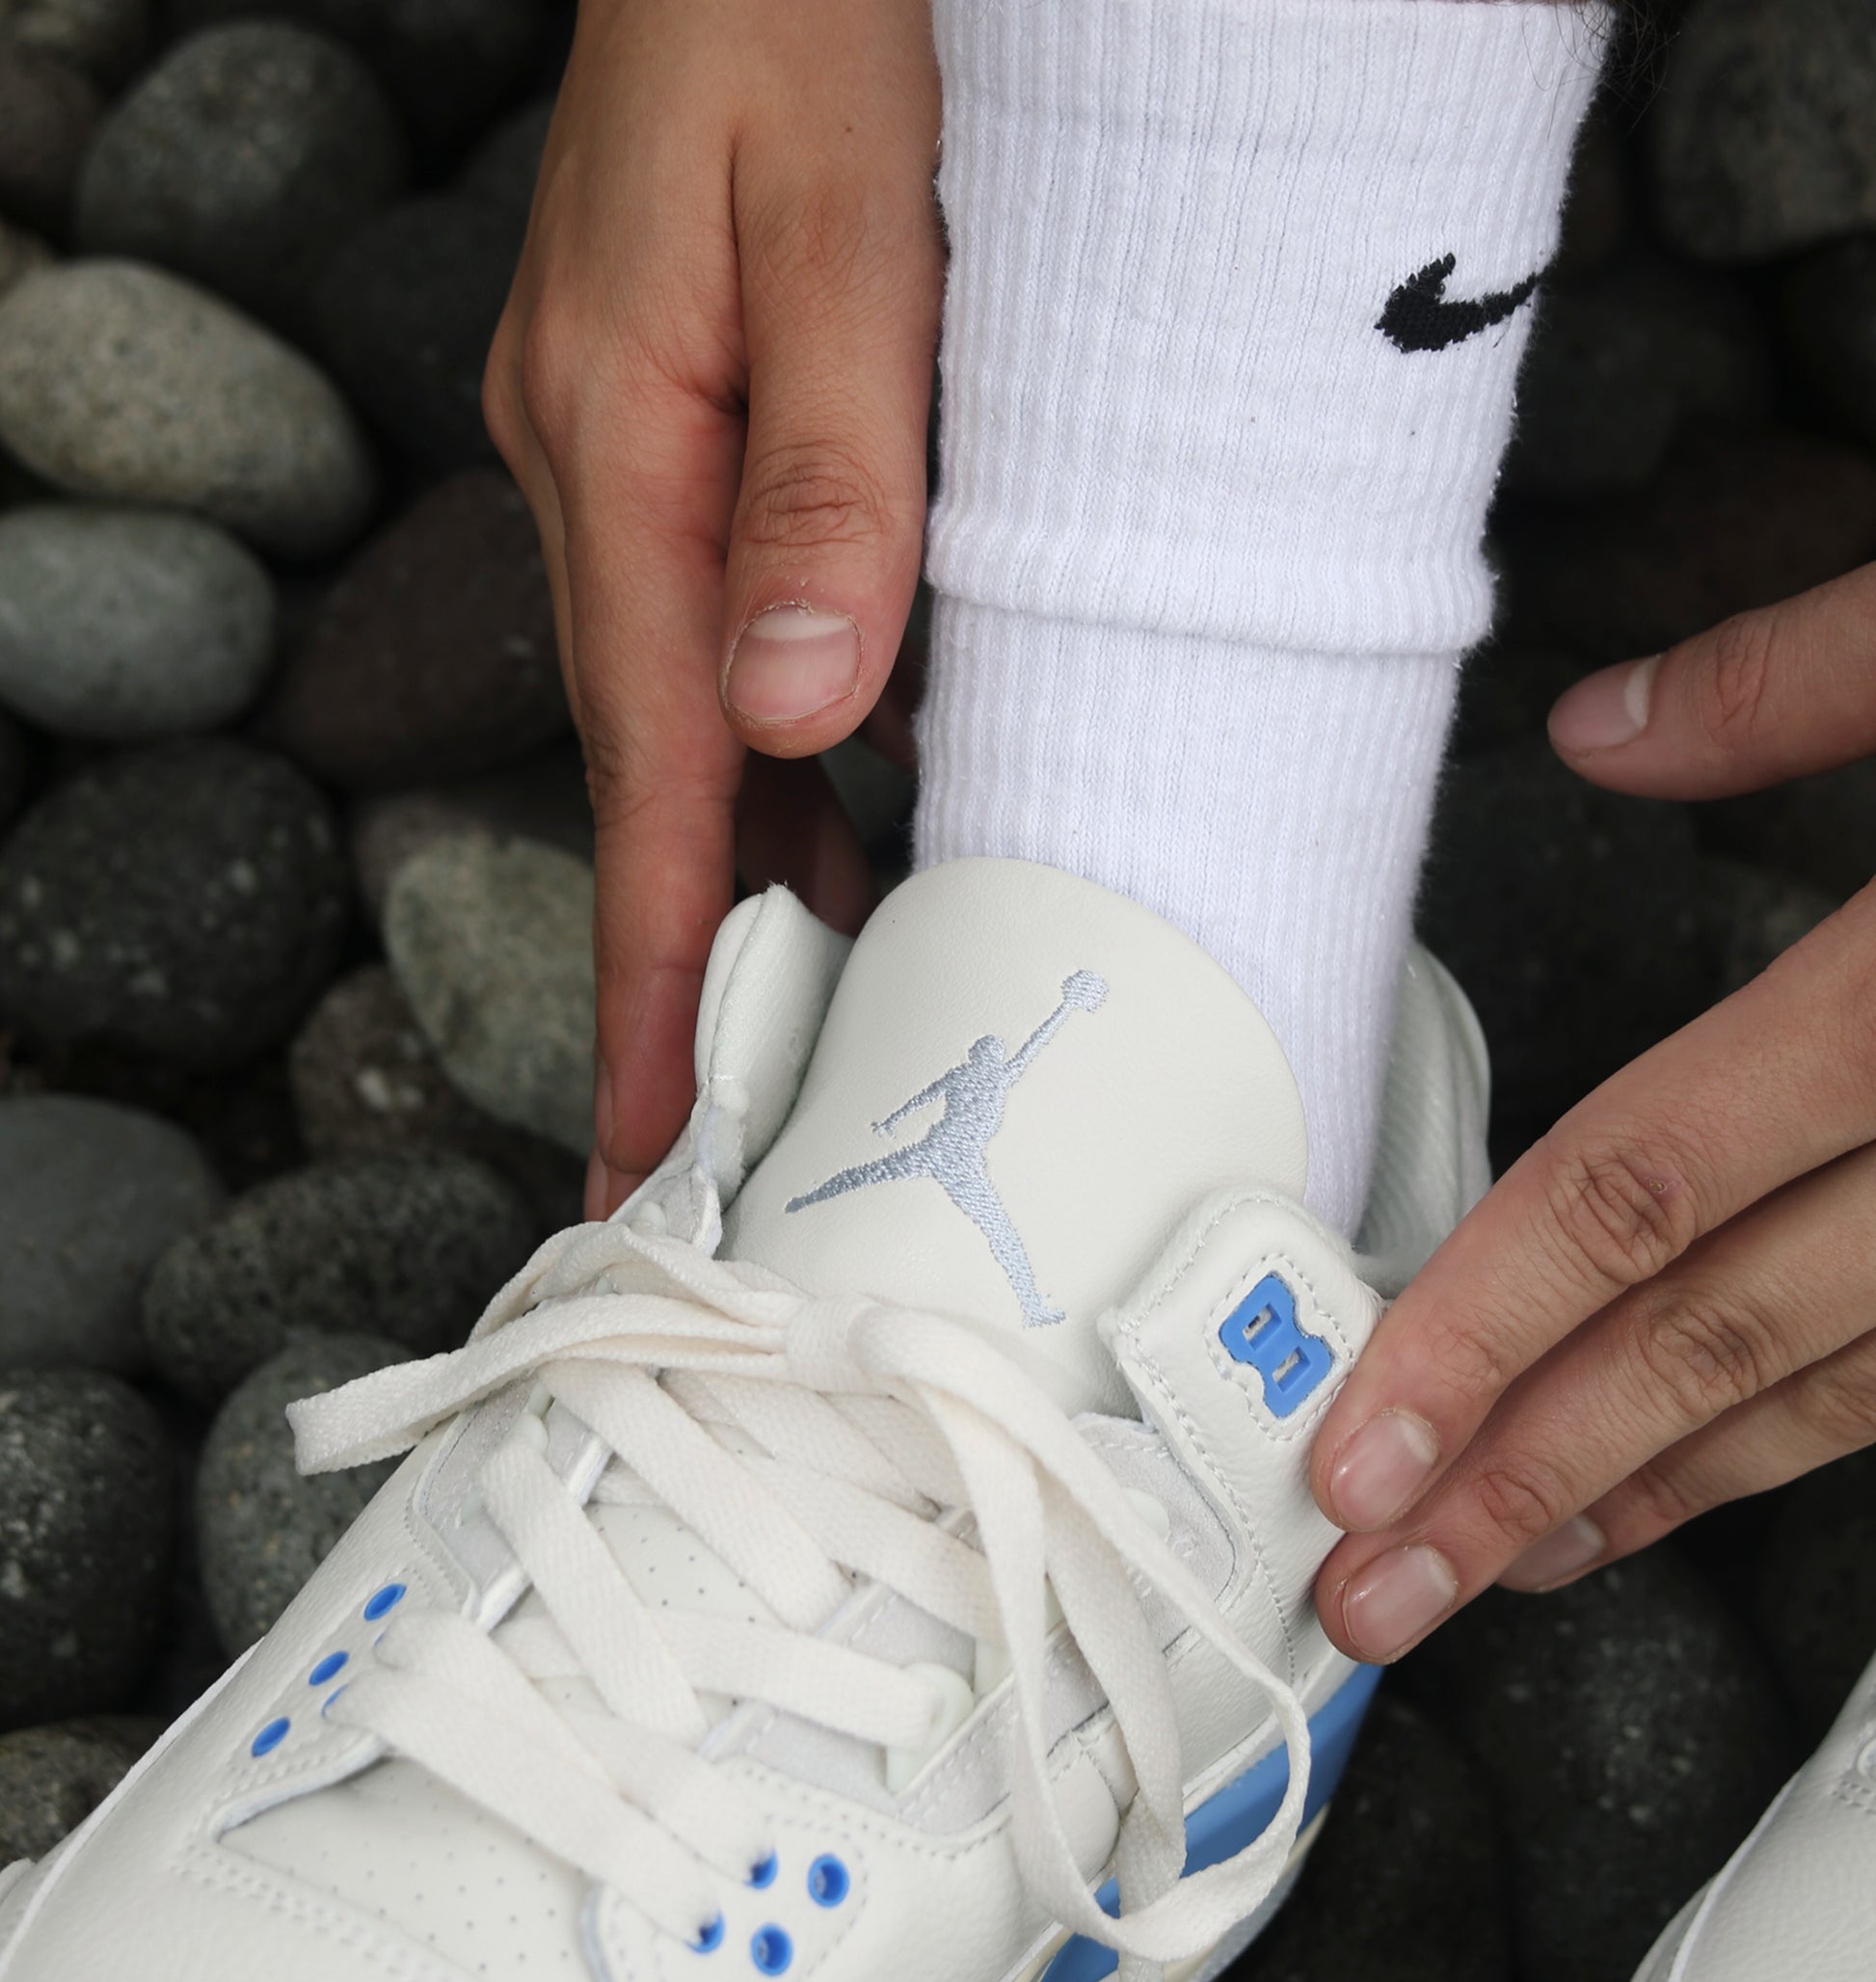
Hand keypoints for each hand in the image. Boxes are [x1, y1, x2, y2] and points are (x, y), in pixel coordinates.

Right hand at [483, 0, 942, 1217]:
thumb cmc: (816, 10)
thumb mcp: (844, 225)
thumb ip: (829, 474)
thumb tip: (800, 710)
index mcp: (622, 451)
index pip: (653, 777)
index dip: (664, 981)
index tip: (650, 1153)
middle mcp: (602, 471)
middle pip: (661, 775)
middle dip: (699, 971)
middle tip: (740, 1152)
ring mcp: (633, 450)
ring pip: (698, 715)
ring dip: (755, 873)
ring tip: (818, 1035)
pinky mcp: (686, 423)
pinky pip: (727, 629)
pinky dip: (789, 750)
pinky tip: (858, 816)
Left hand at [1310, 562, 1875, 1662]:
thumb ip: (1797, 678)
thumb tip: (1595, 725)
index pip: (1647, 1185)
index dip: (1484, 1326)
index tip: (1361, 1442)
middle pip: (1714, 1340)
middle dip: (1526, 1475)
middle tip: (1377, 1590)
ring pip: (1834, 1392)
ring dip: (1655, 1488)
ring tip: (1506, 1558)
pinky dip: (1808, 1437)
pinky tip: (1706, 1478)